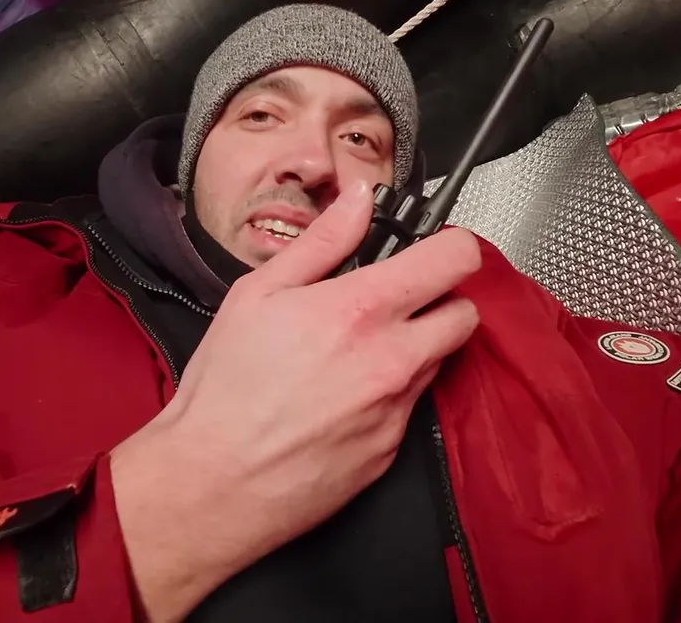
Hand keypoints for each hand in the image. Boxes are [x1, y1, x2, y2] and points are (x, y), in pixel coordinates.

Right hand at [111, 181, 481, 621]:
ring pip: (439, 361)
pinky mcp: (392, 450)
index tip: (434, 250)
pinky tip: (343, 397)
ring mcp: (398, 409)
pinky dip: (390, 395)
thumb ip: (322, 241)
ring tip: (357, 353)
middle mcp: (393, 360)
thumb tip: (358, 201)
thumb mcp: (258, 293)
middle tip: (399, 302)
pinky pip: (412, 408)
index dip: (451, 246)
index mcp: (361, 310)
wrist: (214, 480)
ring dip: (416, 348)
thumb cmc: (226, 389)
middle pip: (466, 314)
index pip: (455, 259)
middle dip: (441, 301)